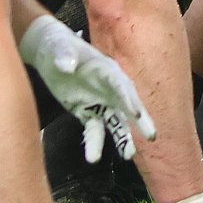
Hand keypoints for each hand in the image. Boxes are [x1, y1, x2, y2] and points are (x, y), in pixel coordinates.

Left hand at [17, 15, 155, 162]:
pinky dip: (94, 143)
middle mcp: (109, 88)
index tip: (136, 113)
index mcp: (106, 69)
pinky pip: (94, 130)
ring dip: (123, 138)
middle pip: (127, 105)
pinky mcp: (87, 113)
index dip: (129, 99)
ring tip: (129, 155)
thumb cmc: (59, 46)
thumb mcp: (59, 47)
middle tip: (151, 136)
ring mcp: (100, 102)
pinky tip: (92, 157)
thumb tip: (67, 66)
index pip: (121, 85)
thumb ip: (64, 55)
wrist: (51, 55)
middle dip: (139, 120)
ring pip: (115, 122)